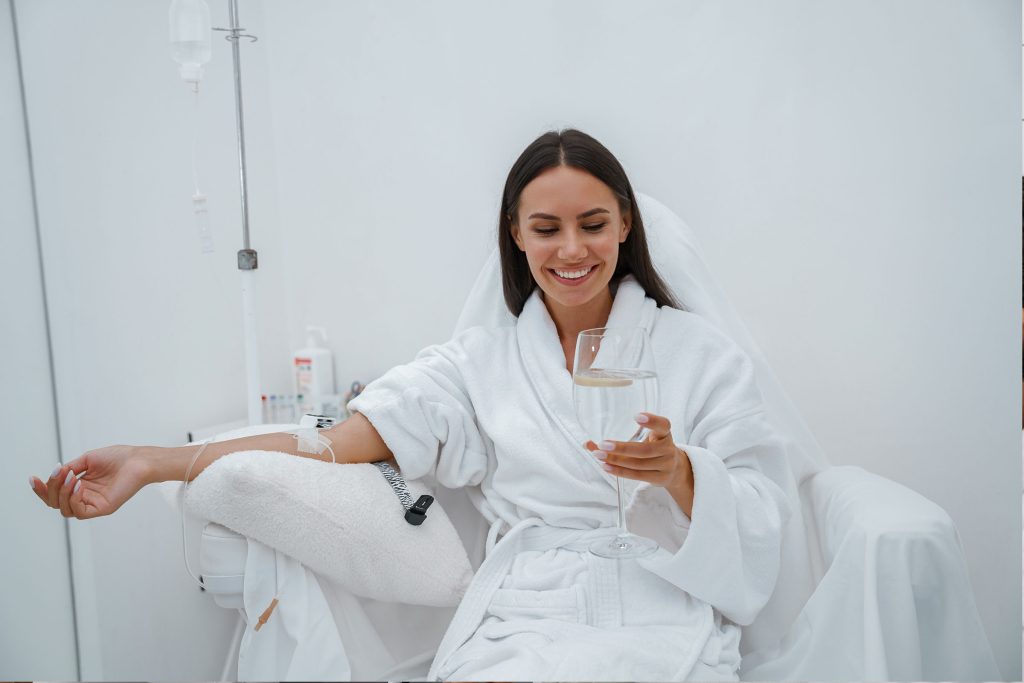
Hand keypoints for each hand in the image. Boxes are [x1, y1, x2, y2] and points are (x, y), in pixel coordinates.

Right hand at [29, 445, 150, 519]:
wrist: (139, 459)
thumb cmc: (118, 457)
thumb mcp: (87, 460)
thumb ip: (70, 469)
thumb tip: (55, 475)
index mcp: (80, 486)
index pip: (55, 494)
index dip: (42, 489)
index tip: (32, 478)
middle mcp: (85, 497)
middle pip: (55, 503)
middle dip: (49, 490)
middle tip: (57, 473)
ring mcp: (93, 504)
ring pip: (64, 509)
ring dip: (62, 492)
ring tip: (71, 476)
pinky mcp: (102, 509)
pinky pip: (79, 512)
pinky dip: (73, 498)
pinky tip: (78, 484)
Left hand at [584, 412, 693, 491]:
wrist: (675, 470)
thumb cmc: (653, 449)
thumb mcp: (643, 440)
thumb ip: (619, 440)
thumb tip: (587, 443)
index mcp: (664, 434)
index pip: (663, 425)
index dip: (652, 421)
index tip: (636, 416)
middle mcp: (668, 449)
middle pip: (644, 450)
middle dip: (622, 448)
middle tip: (603, 444)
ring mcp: (666, 465)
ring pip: (638, 464)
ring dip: (617, 461)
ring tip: (600, 456)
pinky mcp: (660, 478)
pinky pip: (638, 476)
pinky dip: (620, 472)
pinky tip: (607, 467)